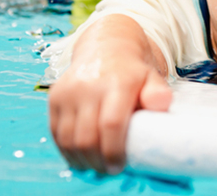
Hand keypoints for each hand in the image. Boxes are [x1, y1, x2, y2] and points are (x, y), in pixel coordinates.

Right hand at [47, 16, 171, 173]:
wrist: (106, 46)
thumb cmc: (134, 71)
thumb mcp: (152, 77)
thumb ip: (158, 92)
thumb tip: (162, 104)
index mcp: (118, 83)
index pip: (111, 124)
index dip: (114, 151)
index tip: (120, 166)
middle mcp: (89, 86)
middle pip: (86, 138)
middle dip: (97, 161)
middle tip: (108, 170)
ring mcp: (68, 91)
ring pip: (68, 140)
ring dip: (80, 160)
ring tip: (95, 166)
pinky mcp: (54, 97)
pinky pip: (56, 133)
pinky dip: (66, 151)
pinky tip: (79, 157)